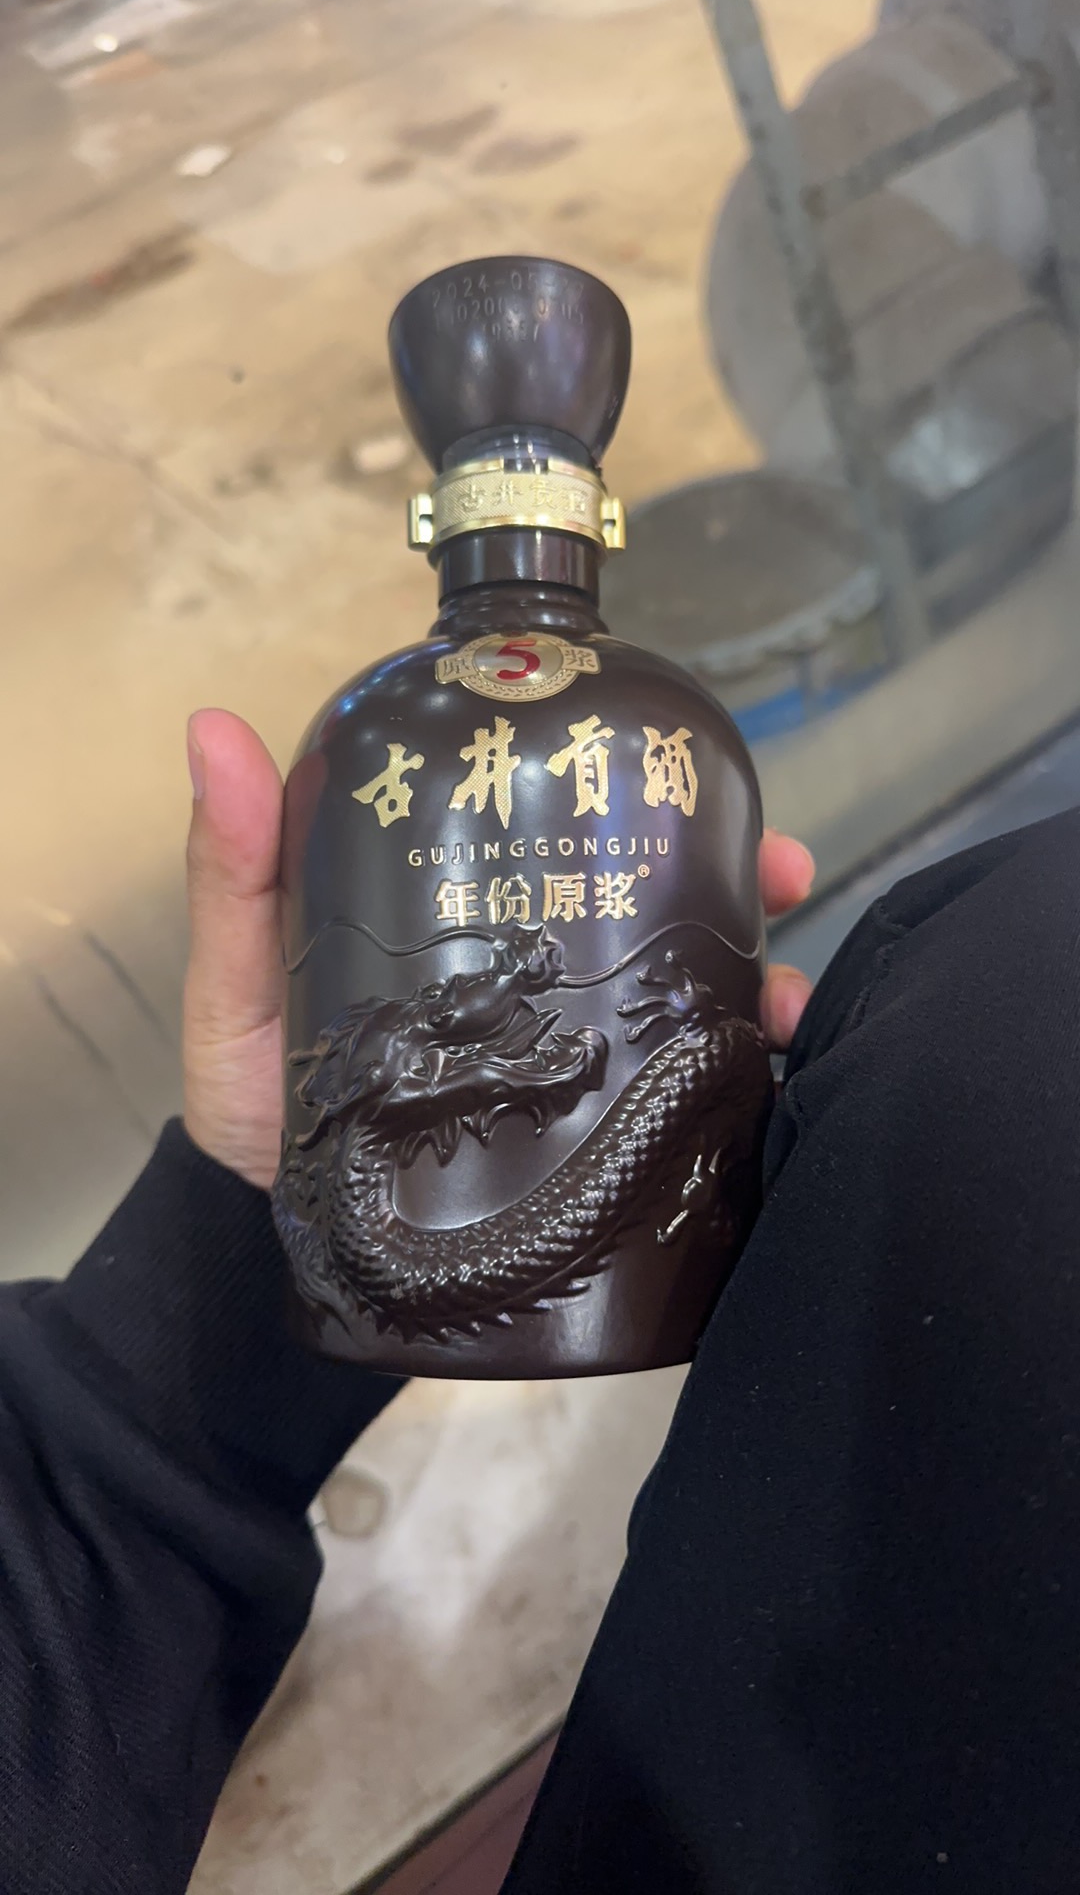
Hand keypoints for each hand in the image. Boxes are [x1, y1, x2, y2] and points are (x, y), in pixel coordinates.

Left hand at [182, 712, 815, 1190]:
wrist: (275, 1243)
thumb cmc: (256, 1100)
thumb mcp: (241, 977)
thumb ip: (233, 871)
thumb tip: (216, 729)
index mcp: (470, 917)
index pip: (563, 832)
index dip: (633, 790)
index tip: (679, 766)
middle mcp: (537, 975)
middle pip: (655, 904)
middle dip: (735, 875)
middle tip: (780, 868)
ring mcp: (570, 1055)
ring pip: (689, 992)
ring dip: (761, 975)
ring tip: (789, 987)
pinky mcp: (591, 1137)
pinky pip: (687, 1095)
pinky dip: (747, 1077)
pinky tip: (776, 1071)